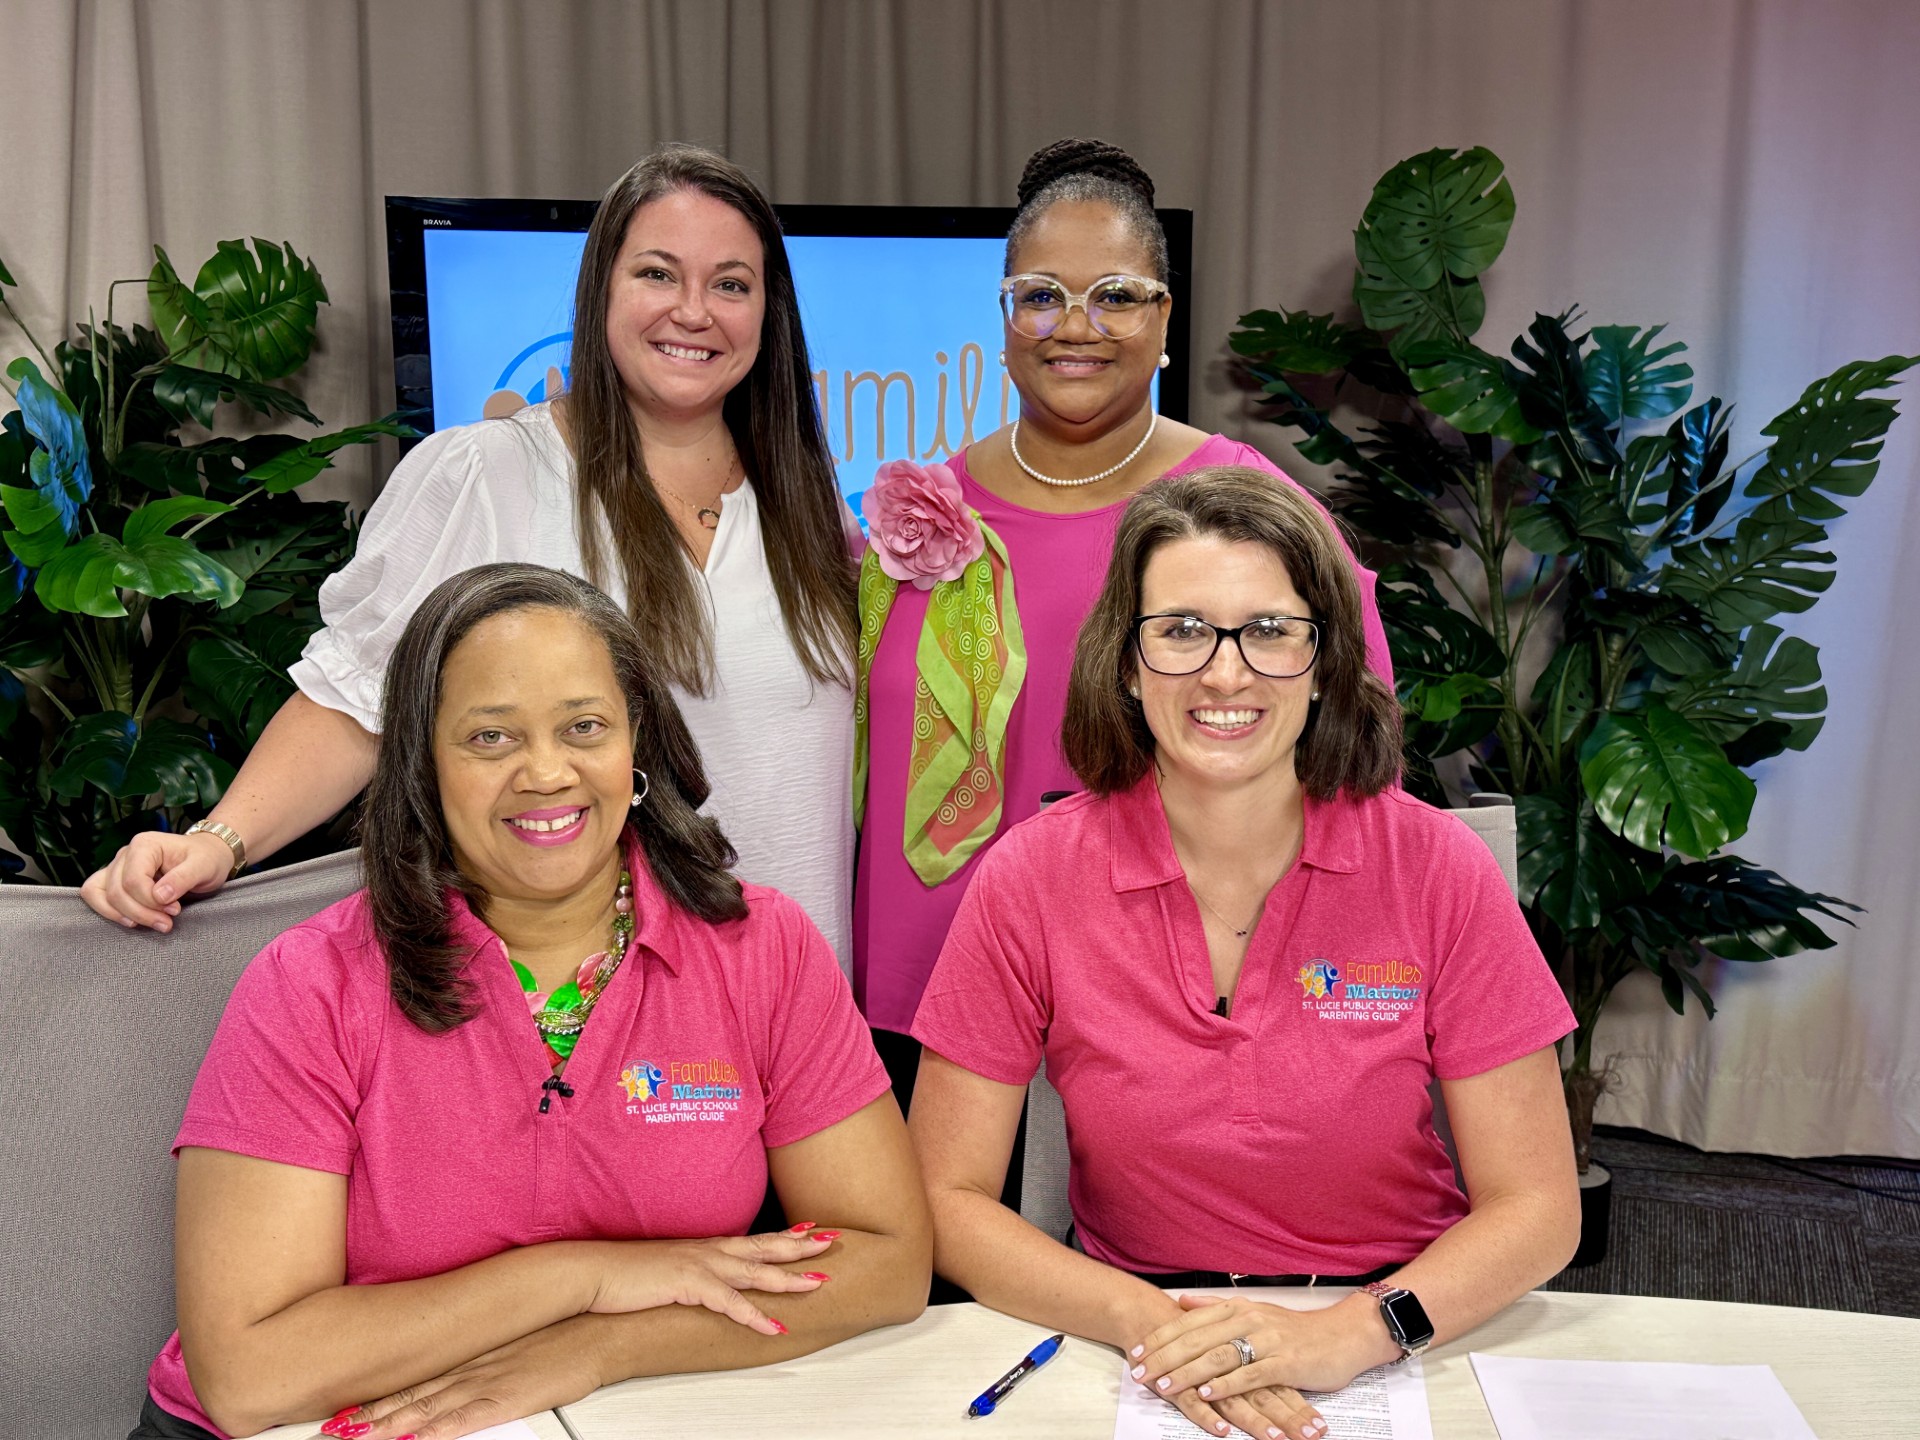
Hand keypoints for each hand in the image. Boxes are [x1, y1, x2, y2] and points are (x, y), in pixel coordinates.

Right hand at [79, 828, 236, 929]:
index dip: (150, 901)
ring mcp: (117, 867)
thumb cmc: (206, 858)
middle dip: (141, 913)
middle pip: (117, 891)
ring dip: (124, 915)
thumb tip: (160, 896)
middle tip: (167, 923)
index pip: (133, 880)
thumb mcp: (204, 866)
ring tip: (153, 924)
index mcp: (145, 845)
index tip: (174, 910)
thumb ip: (182, 879)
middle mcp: (125, 854)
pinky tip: (132, 922)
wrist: (207, 856)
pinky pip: (96, 896)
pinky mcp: (114, 880)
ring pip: (101, 895)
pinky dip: (110, 912)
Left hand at [330, 1315, 606, 1439]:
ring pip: (425, 1408)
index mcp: (471, 1360)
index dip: (379, 1400)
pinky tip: (412, 1437)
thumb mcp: (517, 1351)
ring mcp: (485, 1384)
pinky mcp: (505, 1398)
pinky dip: (433, 1429)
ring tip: (355, 1435)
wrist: (596, 1333)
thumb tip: (465, 1383)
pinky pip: (462, 1419)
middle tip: (334, 1429)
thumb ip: (487, 1367)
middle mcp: (470, 1370)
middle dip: (371, 1416)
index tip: (347, 1412)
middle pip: (410, 1397)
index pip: (415, 1382)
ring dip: (388, 1424)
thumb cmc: (563, 1341)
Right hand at [586, 1225, 840, 1334]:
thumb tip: (701, 1283)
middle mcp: (707, 1251)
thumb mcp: (664, 1270)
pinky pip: (730, 1303)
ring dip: (789, 1278)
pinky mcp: (688, 1284)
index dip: (783, 1235)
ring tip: (818, 1283)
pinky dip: (755, 1316)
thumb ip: (688, 1273)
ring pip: (755, 1271)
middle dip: (799, 1245)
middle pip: (763, 1247)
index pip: (752, 1239)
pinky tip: (774, 1326)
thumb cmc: (624, 1275)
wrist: (592, 1273)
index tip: (810, 1228)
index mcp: (703, 1247)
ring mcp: (700, 1265)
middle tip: (830, 1241)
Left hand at [1120, 1294, 1323, 1439]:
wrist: (1343, 1336)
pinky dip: (1226, 1384)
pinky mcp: (1285, 1363)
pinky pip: (1249, 1374)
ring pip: (1218, 1356)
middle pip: (1197, 1339)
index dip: (1160, 1337)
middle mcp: (1248, 1320)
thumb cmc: (1295, 1330)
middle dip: (1164, 1357)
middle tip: (1139, 1373)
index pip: (1189, 1322)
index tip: (1136, 1351)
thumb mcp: (1253, 1311)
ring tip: (1164, 1384)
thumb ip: (1215, 1307)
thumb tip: (1180, 1301)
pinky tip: (1207, 1393)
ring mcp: (1267, 1341)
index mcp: (1236, 1308)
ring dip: (1188, 1372)